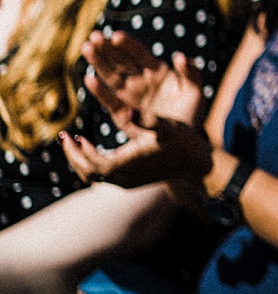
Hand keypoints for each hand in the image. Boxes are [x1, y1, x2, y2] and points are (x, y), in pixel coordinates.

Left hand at [60, 105, 211, 187]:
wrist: (196, 165)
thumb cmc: (183, 142)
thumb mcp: (168, 126)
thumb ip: (147, 119)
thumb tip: (127, 111)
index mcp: (130, 165)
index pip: (93, 163)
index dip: (80, 151)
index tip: (74, 134)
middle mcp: (124, 178)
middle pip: (87, 173)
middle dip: (73, 155)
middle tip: (65, 136)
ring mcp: (125, 182)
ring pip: (92, 177)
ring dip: (80, 160)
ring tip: (75, 141)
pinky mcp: (128, 183)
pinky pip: (101, 177)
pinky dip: (91, 163)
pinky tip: (91, 148)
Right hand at [82, 32, 204, 125]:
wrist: (185, 139)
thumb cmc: (190, 112)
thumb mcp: (195, 91)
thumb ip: (191, 73)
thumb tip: (180, 57)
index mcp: (157, 71)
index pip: (140, 53)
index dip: (128, 45)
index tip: (116, 36)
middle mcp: (140, 80)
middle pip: (121, 61)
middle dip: (107, 48)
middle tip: (94, 36)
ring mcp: (130, 96)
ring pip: (112, 76)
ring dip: (99, 62)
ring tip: (87, 48)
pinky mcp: (124, 113)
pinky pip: (111, 100)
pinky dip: (101, 91)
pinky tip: (90, 79)